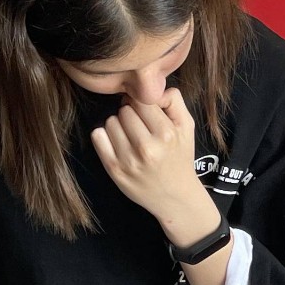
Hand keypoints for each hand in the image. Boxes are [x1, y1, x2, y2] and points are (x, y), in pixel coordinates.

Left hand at [91, 89, 210, 234]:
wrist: (174, 196)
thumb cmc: (180, 157)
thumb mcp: (187, 128)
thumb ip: (174, 102)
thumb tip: (154, 88)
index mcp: (167, 134)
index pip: (141, 101)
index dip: (142, 104)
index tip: (146, 113)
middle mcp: (147, 147)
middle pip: (125, 110)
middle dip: (131, 115)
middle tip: (139, 128)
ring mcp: (128, 159)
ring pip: (111, 121)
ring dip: (118, 126)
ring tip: (130, 137)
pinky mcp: (113, 169)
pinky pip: (97, 136)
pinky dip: (104, 136)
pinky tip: (117, 144)